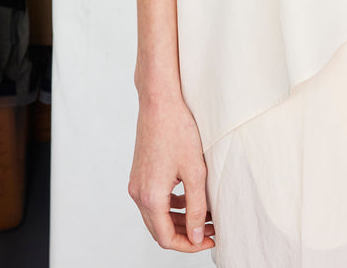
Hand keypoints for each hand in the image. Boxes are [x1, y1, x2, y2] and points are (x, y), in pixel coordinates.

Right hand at [128, 92, 215, 252]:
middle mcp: (138, 193)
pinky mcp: (139, 173)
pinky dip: (171, 206)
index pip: (167, 239)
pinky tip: (189, 198)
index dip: (189, 245)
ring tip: (204, 215)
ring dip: (179, 221)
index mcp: (151, 197)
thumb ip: (197, 208)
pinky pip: (153, 200)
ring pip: (156, 216)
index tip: (210, 239)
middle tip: (210, 230)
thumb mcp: (195, 171)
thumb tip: (196, 236)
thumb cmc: (177, 130)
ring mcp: (136, 183)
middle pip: (160, 230)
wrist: (159, 100)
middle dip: (186, 235)